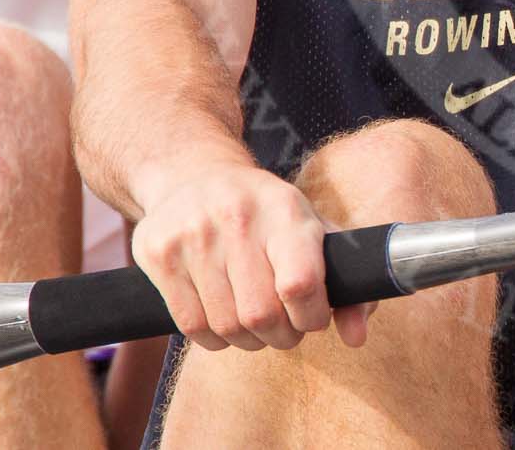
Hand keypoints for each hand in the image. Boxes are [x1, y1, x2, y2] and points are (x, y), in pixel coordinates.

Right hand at [130, 161, 369, 352]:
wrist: (193, 174)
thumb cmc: (266, 213)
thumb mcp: (311, 229)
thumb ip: (346, 281)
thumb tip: (357, 337)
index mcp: (284, 209)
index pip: (299, 283)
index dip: (311, 317)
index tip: (313, 318)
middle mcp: (236, 218)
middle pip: (261, 314)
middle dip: (281, 335)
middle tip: (285, 329)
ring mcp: (192, 235)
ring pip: (226, 326)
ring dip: (248, 340)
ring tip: (256, 325)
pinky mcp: (157, 253)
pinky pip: (190, 326)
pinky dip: (214, 339)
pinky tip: (224, 324)